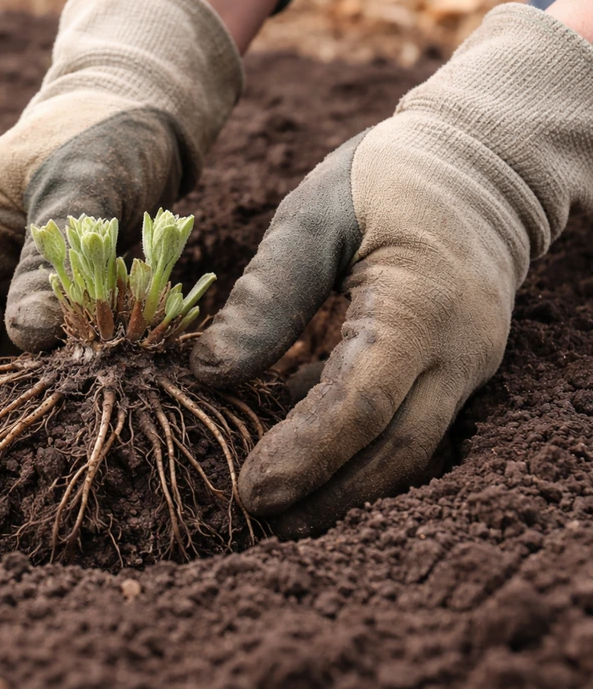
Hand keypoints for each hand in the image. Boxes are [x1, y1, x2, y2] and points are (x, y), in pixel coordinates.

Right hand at [0, 0, 242, 417]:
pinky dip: (67, 380)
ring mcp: (24, 283)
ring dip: (27, 396)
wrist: (149, 114)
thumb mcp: (84, 181)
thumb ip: (54, 258)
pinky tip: (84, 415)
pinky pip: (57, 349)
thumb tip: (30, 339)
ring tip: (40, 453)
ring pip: (11, 354)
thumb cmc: (109, 131)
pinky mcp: (65, 300)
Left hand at [191, 4, 592, 537]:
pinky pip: (410, 428)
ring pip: (408, 452)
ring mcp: (466, 367)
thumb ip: (266, 295)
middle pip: (393, 449)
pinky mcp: (456, 373)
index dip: (303, 454)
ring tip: (280, 514)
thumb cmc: (381, 181)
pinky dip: (359, 454)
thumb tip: (210, 373)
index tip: (249, 491)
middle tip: (259, 522)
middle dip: (325, 495)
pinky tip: (309, 462)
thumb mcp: (312, 218)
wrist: (479, 166)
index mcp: (418, 305)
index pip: (359, 402)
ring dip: (344, 489)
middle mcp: (456, 350)